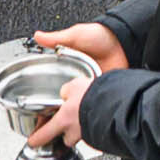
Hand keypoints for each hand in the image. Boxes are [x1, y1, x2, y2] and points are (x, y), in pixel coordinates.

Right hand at [19, 21, 123, 146]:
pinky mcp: (101, 91)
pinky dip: (89, 109)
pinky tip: (84, 115)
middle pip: (63, 100)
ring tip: (63, 125)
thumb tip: (37, 36)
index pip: (51, 86)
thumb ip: (56, 39)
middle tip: (46, 125)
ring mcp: (89, 87)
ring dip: (72, 112)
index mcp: (67, 66)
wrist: (124, 40)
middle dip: (56, 112)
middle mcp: (77, 79)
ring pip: (77, 104)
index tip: (35, 111)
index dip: (43, 98)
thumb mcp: (75, 35)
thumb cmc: (100, 34)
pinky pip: (93, 103)